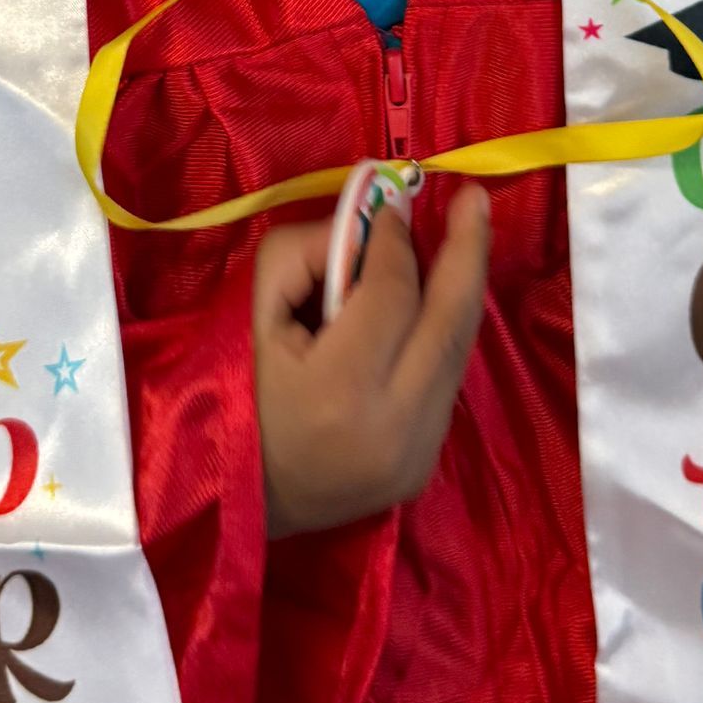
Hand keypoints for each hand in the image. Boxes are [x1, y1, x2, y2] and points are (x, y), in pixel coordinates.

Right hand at [252, 185, 490, 538]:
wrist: (227, 504)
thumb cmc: (228, 399)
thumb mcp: (250, 313)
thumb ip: (305, 253)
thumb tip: (369, 224)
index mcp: (343, 389)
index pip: (394, 294)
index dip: (396, 241)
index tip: (390, 206)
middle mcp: (396, 426)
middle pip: (451, 322)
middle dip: (468, 252)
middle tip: (475, 198)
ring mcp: (416, 455)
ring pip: (457, 355)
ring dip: (459, 293)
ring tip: (464, 238)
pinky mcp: (422, 470)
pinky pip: (443, 386)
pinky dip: (440, 338)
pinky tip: (435, 303)